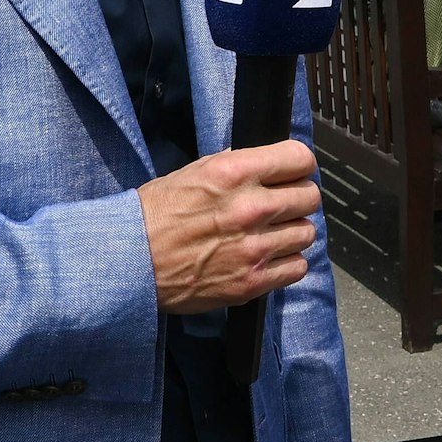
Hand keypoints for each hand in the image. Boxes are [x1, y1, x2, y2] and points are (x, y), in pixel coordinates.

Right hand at [138, 139, 320, 313]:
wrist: (132, 261)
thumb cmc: (158, 214)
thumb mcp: (197, 171)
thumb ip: (239, 166)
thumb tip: (271, 164)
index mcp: (234, 173)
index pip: (300, 159)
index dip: (299, 165)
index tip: (293, 172)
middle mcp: (250, 207)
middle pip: (309, 196)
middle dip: (298, 198)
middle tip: (282, 205)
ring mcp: (254, 248)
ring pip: (307, 232)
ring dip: (293, 231)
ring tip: (272, 233)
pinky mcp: (252, 282)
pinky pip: (298, 267)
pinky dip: (288, 262)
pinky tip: (268, 257)